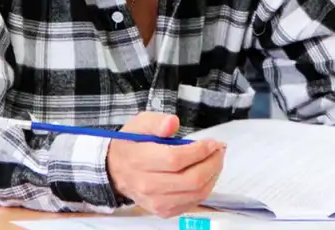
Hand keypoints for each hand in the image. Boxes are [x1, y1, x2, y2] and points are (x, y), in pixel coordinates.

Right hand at [107, 112, 224, 216]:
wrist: (115, 170)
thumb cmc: (131, 144)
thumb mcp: (140, 124)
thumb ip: (157, 122)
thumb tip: (173, 123)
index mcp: (139, 160)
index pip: (176, 159)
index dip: (200, 151)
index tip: (212, 142)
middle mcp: (147, 185)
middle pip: (190, 179)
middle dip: (212, 163)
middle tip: (219, 150)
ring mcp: (155, 202)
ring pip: (195, 193)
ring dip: (213, 176)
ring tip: (216, 160)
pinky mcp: (163, 211)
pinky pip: (192, 203)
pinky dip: (205, 188)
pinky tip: (207, 174)